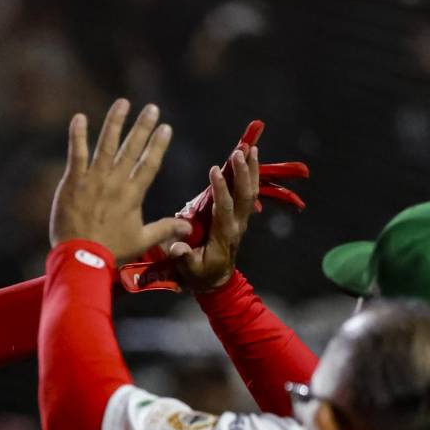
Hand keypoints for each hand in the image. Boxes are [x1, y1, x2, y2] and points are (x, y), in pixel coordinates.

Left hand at [49, 101, 184, 261]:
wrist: (81, 258)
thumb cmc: (112, 251)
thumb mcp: (142, 240)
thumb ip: (165, 228)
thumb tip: (189, 227)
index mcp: (133, 195)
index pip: (149, 164)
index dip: (158, 145)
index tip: (165, 127)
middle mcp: (116, 182)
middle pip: (132, 149)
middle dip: (143, 127)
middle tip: (151, 108)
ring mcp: (94, 179)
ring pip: (107, 144)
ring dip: (115, 122)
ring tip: (122, 103)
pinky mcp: (73, 181)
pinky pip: (76, 153)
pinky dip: (77, 135)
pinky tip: (79, 117)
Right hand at [117, 122, 308, 293]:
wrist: (216, 282)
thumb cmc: (200, 275)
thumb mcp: (190, 271)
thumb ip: (185, 258)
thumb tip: (177, 247)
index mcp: (224, 235)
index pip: (224, 208)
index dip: (221, 189)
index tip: (215, 171)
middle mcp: (236, 225)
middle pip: (245, 195)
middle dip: (243, 173)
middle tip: (240, 152)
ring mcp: (241, 220)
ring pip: (251, 192)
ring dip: (252, 170)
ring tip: (250, 147)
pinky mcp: (240, 217)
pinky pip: (250, 193)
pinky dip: (251, 174)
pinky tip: (250, 157)